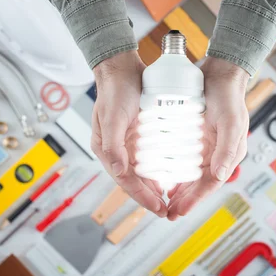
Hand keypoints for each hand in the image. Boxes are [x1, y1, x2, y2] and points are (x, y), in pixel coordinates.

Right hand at [91, 51, 167, 216]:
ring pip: (140, 171)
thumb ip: (113, 147)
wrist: (121, 67)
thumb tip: (120, 173)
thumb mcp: (114, 118)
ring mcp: (126, 142)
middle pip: (133, 180)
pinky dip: (157, 167)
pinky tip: (170, 171)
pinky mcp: (136, 134)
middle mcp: (115, 149)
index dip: (142, 197)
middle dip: (149, 196)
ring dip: (153, 184)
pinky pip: (147, 156)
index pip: (125, 181)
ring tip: (170, 196)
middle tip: (167, 208)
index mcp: (105, 149)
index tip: (158, 208)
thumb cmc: (115, 90)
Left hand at [166, 58, 248, 219]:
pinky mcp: (195, 136)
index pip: (210, 184)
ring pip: (190, 174)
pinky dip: (174, 168)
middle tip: (166, 213)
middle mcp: (218, 153)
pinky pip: (183, 158)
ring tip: (162, 199)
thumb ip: (226, 149)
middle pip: (198, 183)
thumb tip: (220, 176)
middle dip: (183, 200)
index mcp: (229, 155)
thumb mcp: (230, 122)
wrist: (221, 73)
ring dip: (178, 187)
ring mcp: (207, 146)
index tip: (178, 211)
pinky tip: (161, 173)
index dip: (194, 200)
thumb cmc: (228, 97)